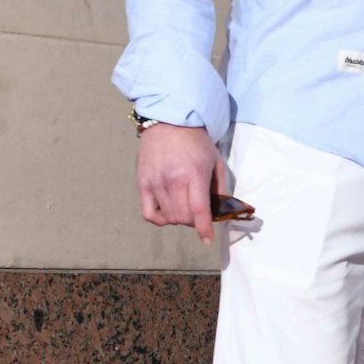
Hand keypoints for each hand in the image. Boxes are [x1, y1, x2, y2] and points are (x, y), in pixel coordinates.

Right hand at [136, 123, 227, 243]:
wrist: (169, 123)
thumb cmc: (196, 142)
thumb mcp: (216, 161)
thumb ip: (220, 187)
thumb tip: (221, 211)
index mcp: (194, 174)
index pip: (198, 210)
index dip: (204, 228)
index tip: (207, 240)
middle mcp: (172, 181)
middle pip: (183, 217)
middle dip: (194, 221)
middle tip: (199, 213)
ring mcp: (155, 183)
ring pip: (168, 217)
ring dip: (179, 219)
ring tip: (185, 208)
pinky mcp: (142, 183)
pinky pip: (148, 213)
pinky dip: (159, 220)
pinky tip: (167, 214)